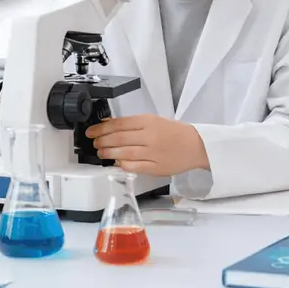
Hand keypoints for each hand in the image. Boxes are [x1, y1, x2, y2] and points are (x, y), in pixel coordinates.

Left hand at [86, 115, 208, 175]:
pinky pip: (133, 166)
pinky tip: (116, 162)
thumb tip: (110, 126)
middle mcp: (149, 136)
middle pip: (118, 138)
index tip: (92, 131)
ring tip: (101, 152)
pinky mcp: (155, 167)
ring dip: (108, 153)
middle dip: (102, 141)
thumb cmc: (174, 132)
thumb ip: (133, 124)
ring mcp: (152, 153)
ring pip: (123, 153)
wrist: (196, 145)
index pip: (119, 123)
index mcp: (149, 121)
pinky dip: (121, 164)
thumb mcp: (155, 120)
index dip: (102, 128)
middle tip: (95, 142)